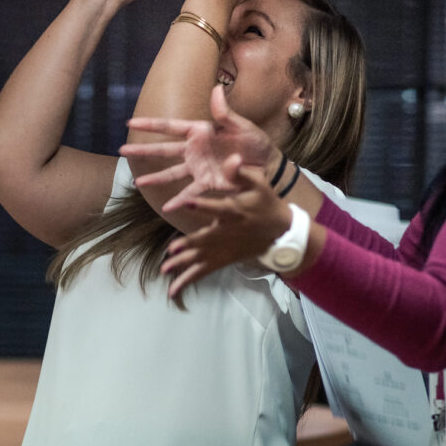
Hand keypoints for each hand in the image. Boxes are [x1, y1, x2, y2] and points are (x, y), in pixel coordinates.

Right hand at [122, 85, 280, 207]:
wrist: (268, 165)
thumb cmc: (255, 142)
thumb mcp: (242, 126)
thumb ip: (225, 112)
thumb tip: (216, 89)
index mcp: (201, 131)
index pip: (171, 126)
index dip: (150, 124)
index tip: (130, 122)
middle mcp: (195, 149)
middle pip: (164, 149)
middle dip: (143, 151)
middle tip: (122, 151)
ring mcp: (199, 167)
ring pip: (171, 173)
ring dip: (155, 178)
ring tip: (137, 183)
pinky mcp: (207, 183)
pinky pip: (191, 193)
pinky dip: (180, 201)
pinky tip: (167, 208)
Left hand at [158, 157, 294, 298]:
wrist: (281, 231)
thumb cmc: (267, 203)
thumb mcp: (259, 183)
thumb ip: (241, 172)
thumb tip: (232, 157)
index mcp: (235, 211)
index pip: (218, 208)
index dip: (204, 206)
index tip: (188, 202)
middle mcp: (228, 232)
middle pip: (206, 238)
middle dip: (189, 243)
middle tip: (173, 248)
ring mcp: (224, 248)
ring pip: (202, 257)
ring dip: (183, 264)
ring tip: (165, 269)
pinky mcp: (223, 259)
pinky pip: (204, 271)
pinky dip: (188, 279)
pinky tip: (172, 289)